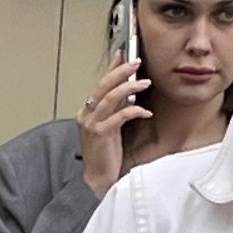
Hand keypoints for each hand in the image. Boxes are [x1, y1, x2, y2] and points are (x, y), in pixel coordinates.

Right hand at [75, 52, 148, 193]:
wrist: (97, 178)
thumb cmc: (104, 155)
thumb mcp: (110, 126)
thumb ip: (116, 108)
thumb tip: (128, 91)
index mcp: (87, 111)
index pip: (100, 84)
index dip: (111, 68)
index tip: (122, 54)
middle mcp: (87, 115)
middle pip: (103, 86)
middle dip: (121, 72)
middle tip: (136, 62)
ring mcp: (92, 124)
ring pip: (110, 97)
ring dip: (129, 87)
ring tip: (145, 82)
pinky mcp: (101, 134)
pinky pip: (119, 116)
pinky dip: (134, 111)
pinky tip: (145, 111)